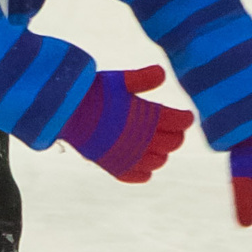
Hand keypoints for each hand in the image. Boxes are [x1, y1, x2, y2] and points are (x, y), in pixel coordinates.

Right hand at [61, 64, 193, 184]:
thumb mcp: (119, 80)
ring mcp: (130, 156)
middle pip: (173, 143)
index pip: (180, 122)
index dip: (185, 119)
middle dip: (175, 135)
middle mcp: (143, 140)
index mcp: (148, 117)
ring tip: (155, 142)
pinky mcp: (116, 167)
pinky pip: (140, 176)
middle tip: (171, 128)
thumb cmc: (93, 92)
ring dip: (161, 152)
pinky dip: (145, 171)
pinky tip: (141, 160)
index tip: (185, 116)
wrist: (66, 113)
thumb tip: (162, 75)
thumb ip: (142, 79)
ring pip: (159, 161)